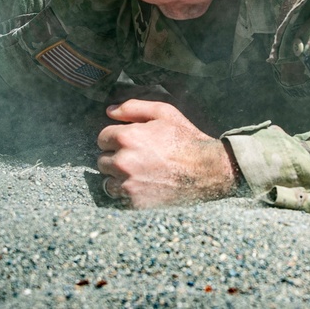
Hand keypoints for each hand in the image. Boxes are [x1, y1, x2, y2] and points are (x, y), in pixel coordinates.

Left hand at [96, 99, 237, 208]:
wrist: (206, 170)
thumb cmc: (186, 139)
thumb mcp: (164, 113)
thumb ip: (133, 107)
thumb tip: (109, 111)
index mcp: (127, 137)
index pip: (102, 138)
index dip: (116, 138)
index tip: (130, 142)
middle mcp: (123, 161)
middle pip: (102, 159)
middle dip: (116, 157)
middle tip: (137, 157)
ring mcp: (128, 184)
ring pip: (107, 179)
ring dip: (118, 176)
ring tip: (139, 173)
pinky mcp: (134, 202)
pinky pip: (118, 196)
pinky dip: (126, 192)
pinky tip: (143, 185)